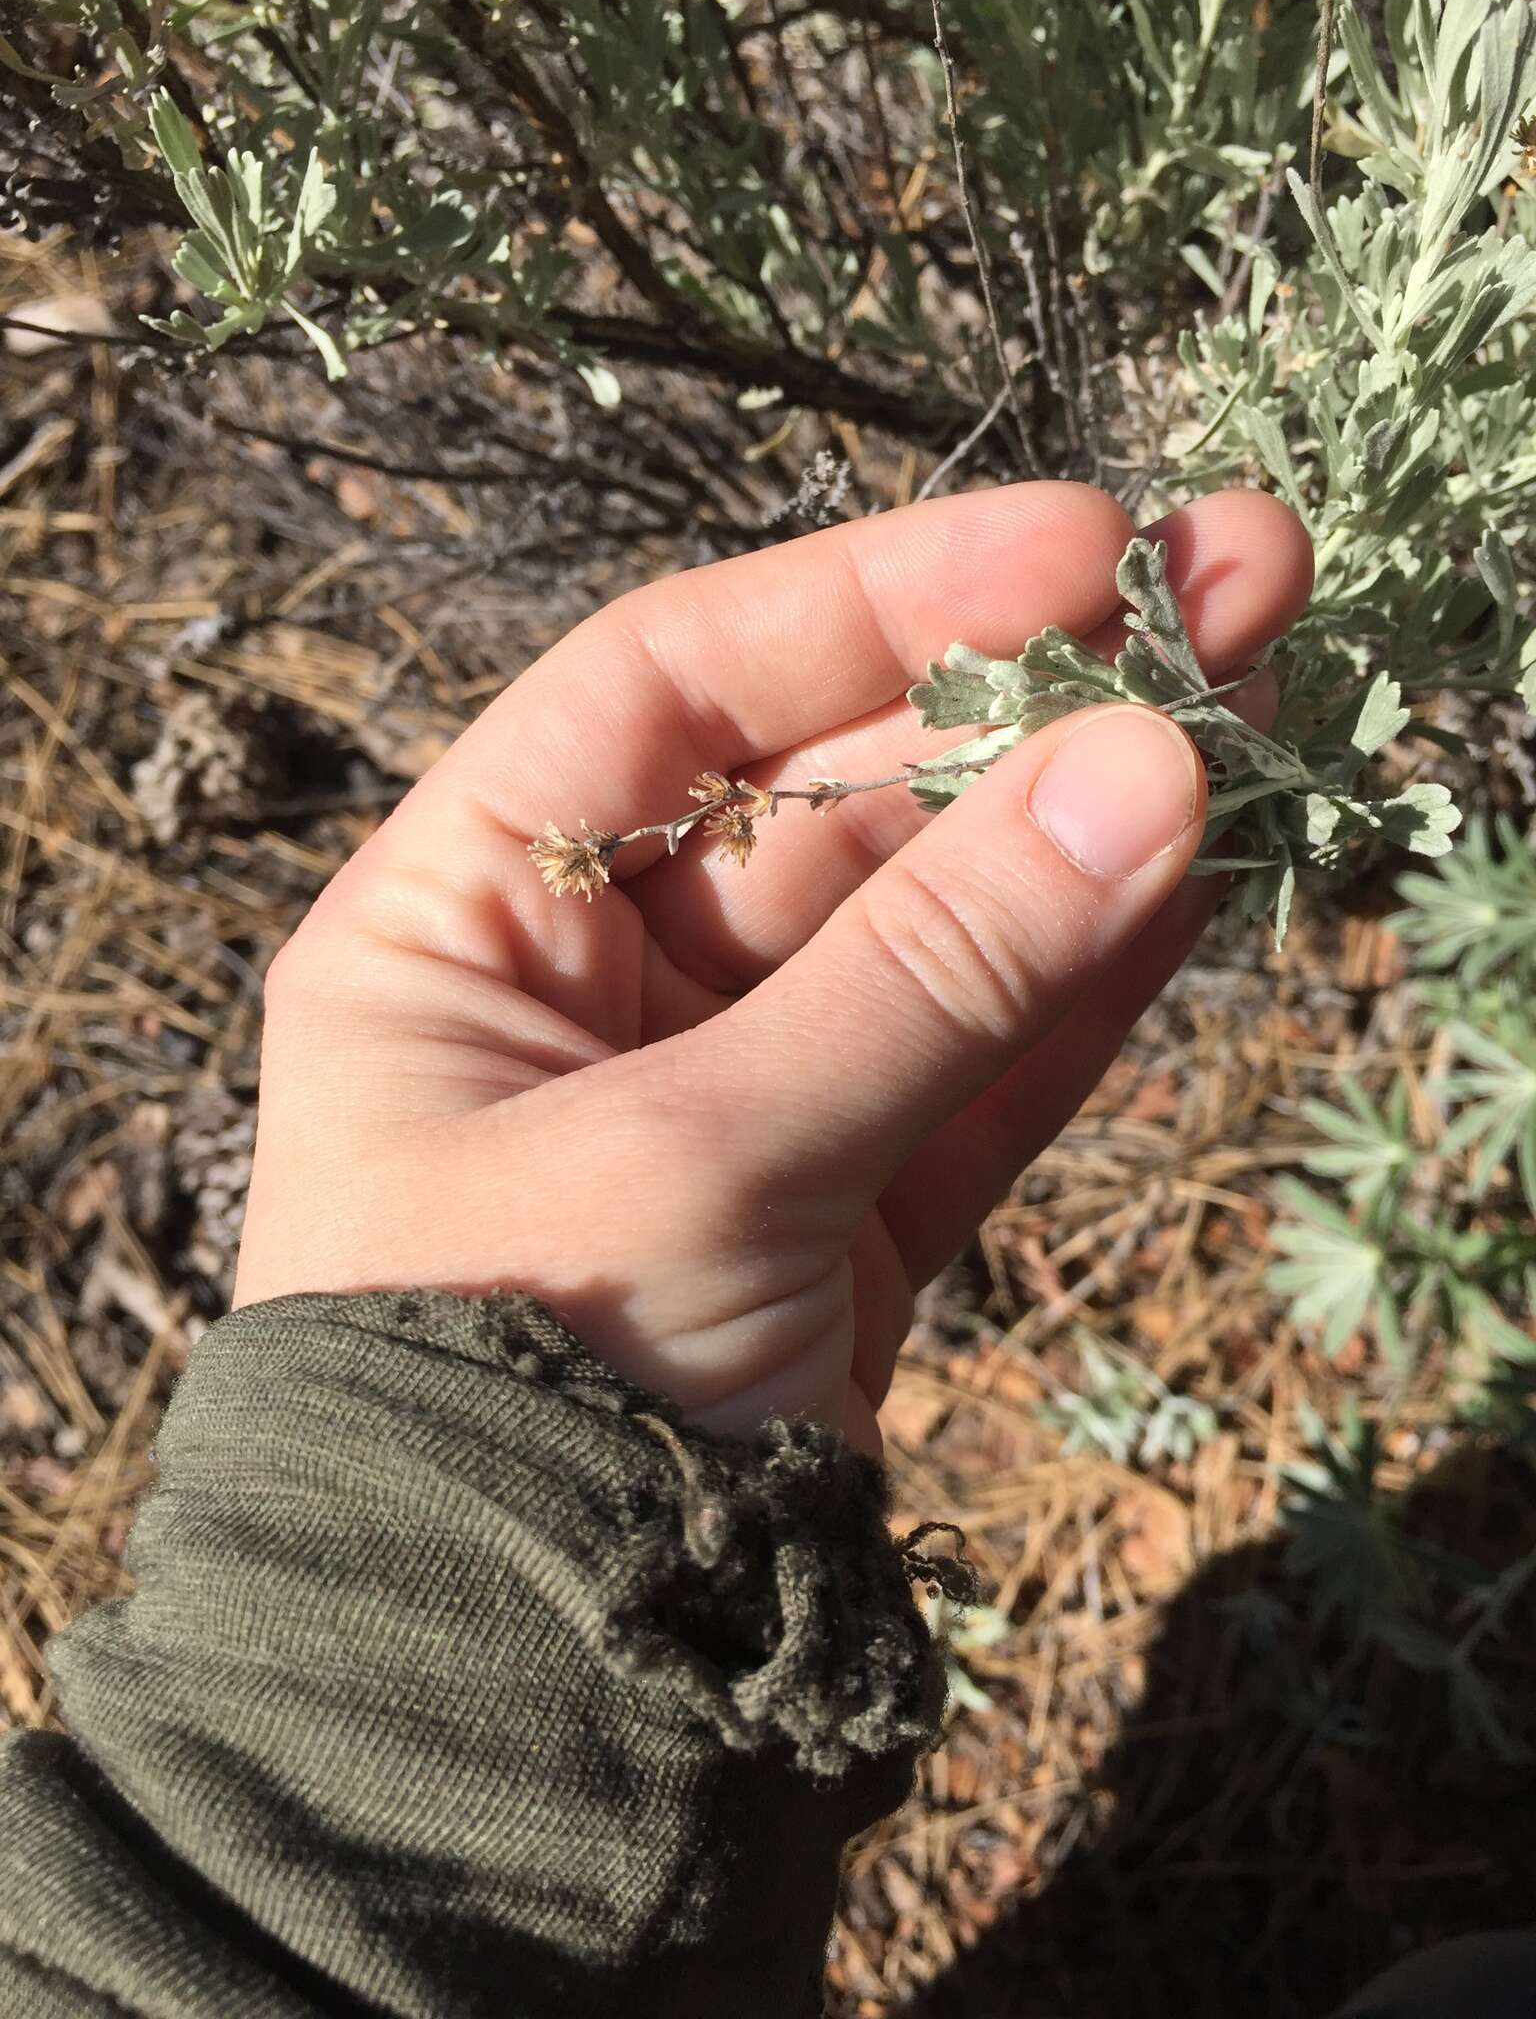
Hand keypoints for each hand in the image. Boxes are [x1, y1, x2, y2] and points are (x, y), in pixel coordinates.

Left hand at [236, 483, 1310, 1454]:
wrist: (525, 1715)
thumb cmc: (508, 1406)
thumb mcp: (701, 1157)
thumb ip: (930, 973)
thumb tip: (1147, 770)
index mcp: (465, 925)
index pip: (673, 691)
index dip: (874, 599)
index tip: (1069, 543)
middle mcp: (594, 989)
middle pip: (834, 791)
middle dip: (1024, 694)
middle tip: (1233, 577)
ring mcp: (735, 1098)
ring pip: (932, 924)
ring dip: (1086, 820)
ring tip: (1259, 689)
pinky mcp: (842, 1213)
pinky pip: (974, 1064)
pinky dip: (1080, 981)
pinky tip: (1195, 866)